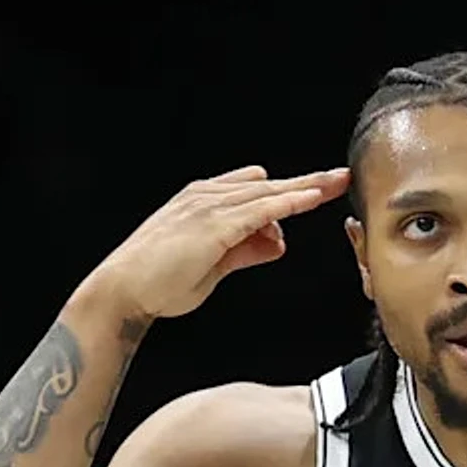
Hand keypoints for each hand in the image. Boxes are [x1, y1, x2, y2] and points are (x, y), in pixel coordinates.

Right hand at [88, 165, 349, 321]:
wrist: (124, 290)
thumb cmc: (160, 281)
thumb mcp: (215, 265)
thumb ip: (247, 251)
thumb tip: (277, 242)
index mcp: (206, 202)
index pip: (258, 189)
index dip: (291, 189)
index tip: (320, 188)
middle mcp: (208, 197)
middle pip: (269, 184)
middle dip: (308, 182)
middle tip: (341, 176)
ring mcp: (210, 207)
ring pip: (269, 192)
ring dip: (305, 188)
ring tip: (338, 183)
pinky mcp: (213, 225)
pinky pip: (261, 209)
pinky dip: (289, 203)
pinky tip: (312, 199)